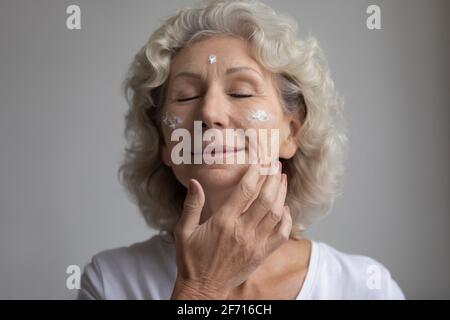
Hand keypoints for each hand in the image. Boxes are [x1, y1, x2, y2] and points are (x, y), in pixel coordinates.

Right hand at [171, 162, 291, 298]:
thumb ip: (191, 205)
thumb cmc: (192, 259)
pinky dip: (287, 219)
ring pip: (276, 214)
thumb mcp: (183, 231)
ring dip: (282, 194)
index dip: (255, 173)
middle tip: (276, 164)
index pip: (245, 191)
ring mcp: (255, 244)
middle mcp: (242, 231)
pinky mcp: (262, 254)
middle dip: (273, 178)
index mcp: (223, 222)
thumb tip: (195, 182)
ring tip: (283, 179)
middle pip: (266, 199)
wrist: (203, 288)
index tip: (259, 161)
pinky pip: (282, 234)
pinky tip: (285, 207)